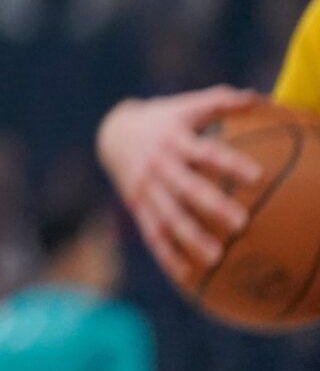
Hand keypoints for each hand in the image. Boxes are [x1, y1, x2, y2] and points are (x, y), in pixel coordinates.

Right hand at [96, 85, 264, 279]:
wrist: (112, 132)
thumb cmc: (163, 119)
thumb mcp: (184, 105)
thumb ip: (218, 101)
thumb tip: (258, 97)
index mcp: (173, 139)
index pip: (205, 151)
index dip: (229, 162)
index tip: (256, 175)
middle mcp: (158, 165)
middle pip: (187, 187)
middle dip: (212, 206)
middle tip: (242, 223)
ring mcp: (145, 188)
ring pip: (168, 216)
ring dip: (191, 237)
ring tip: (217, 257)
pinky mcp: (137, 206)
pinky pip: (152, 233)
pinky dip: (167, 254)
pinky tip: (187, 274)